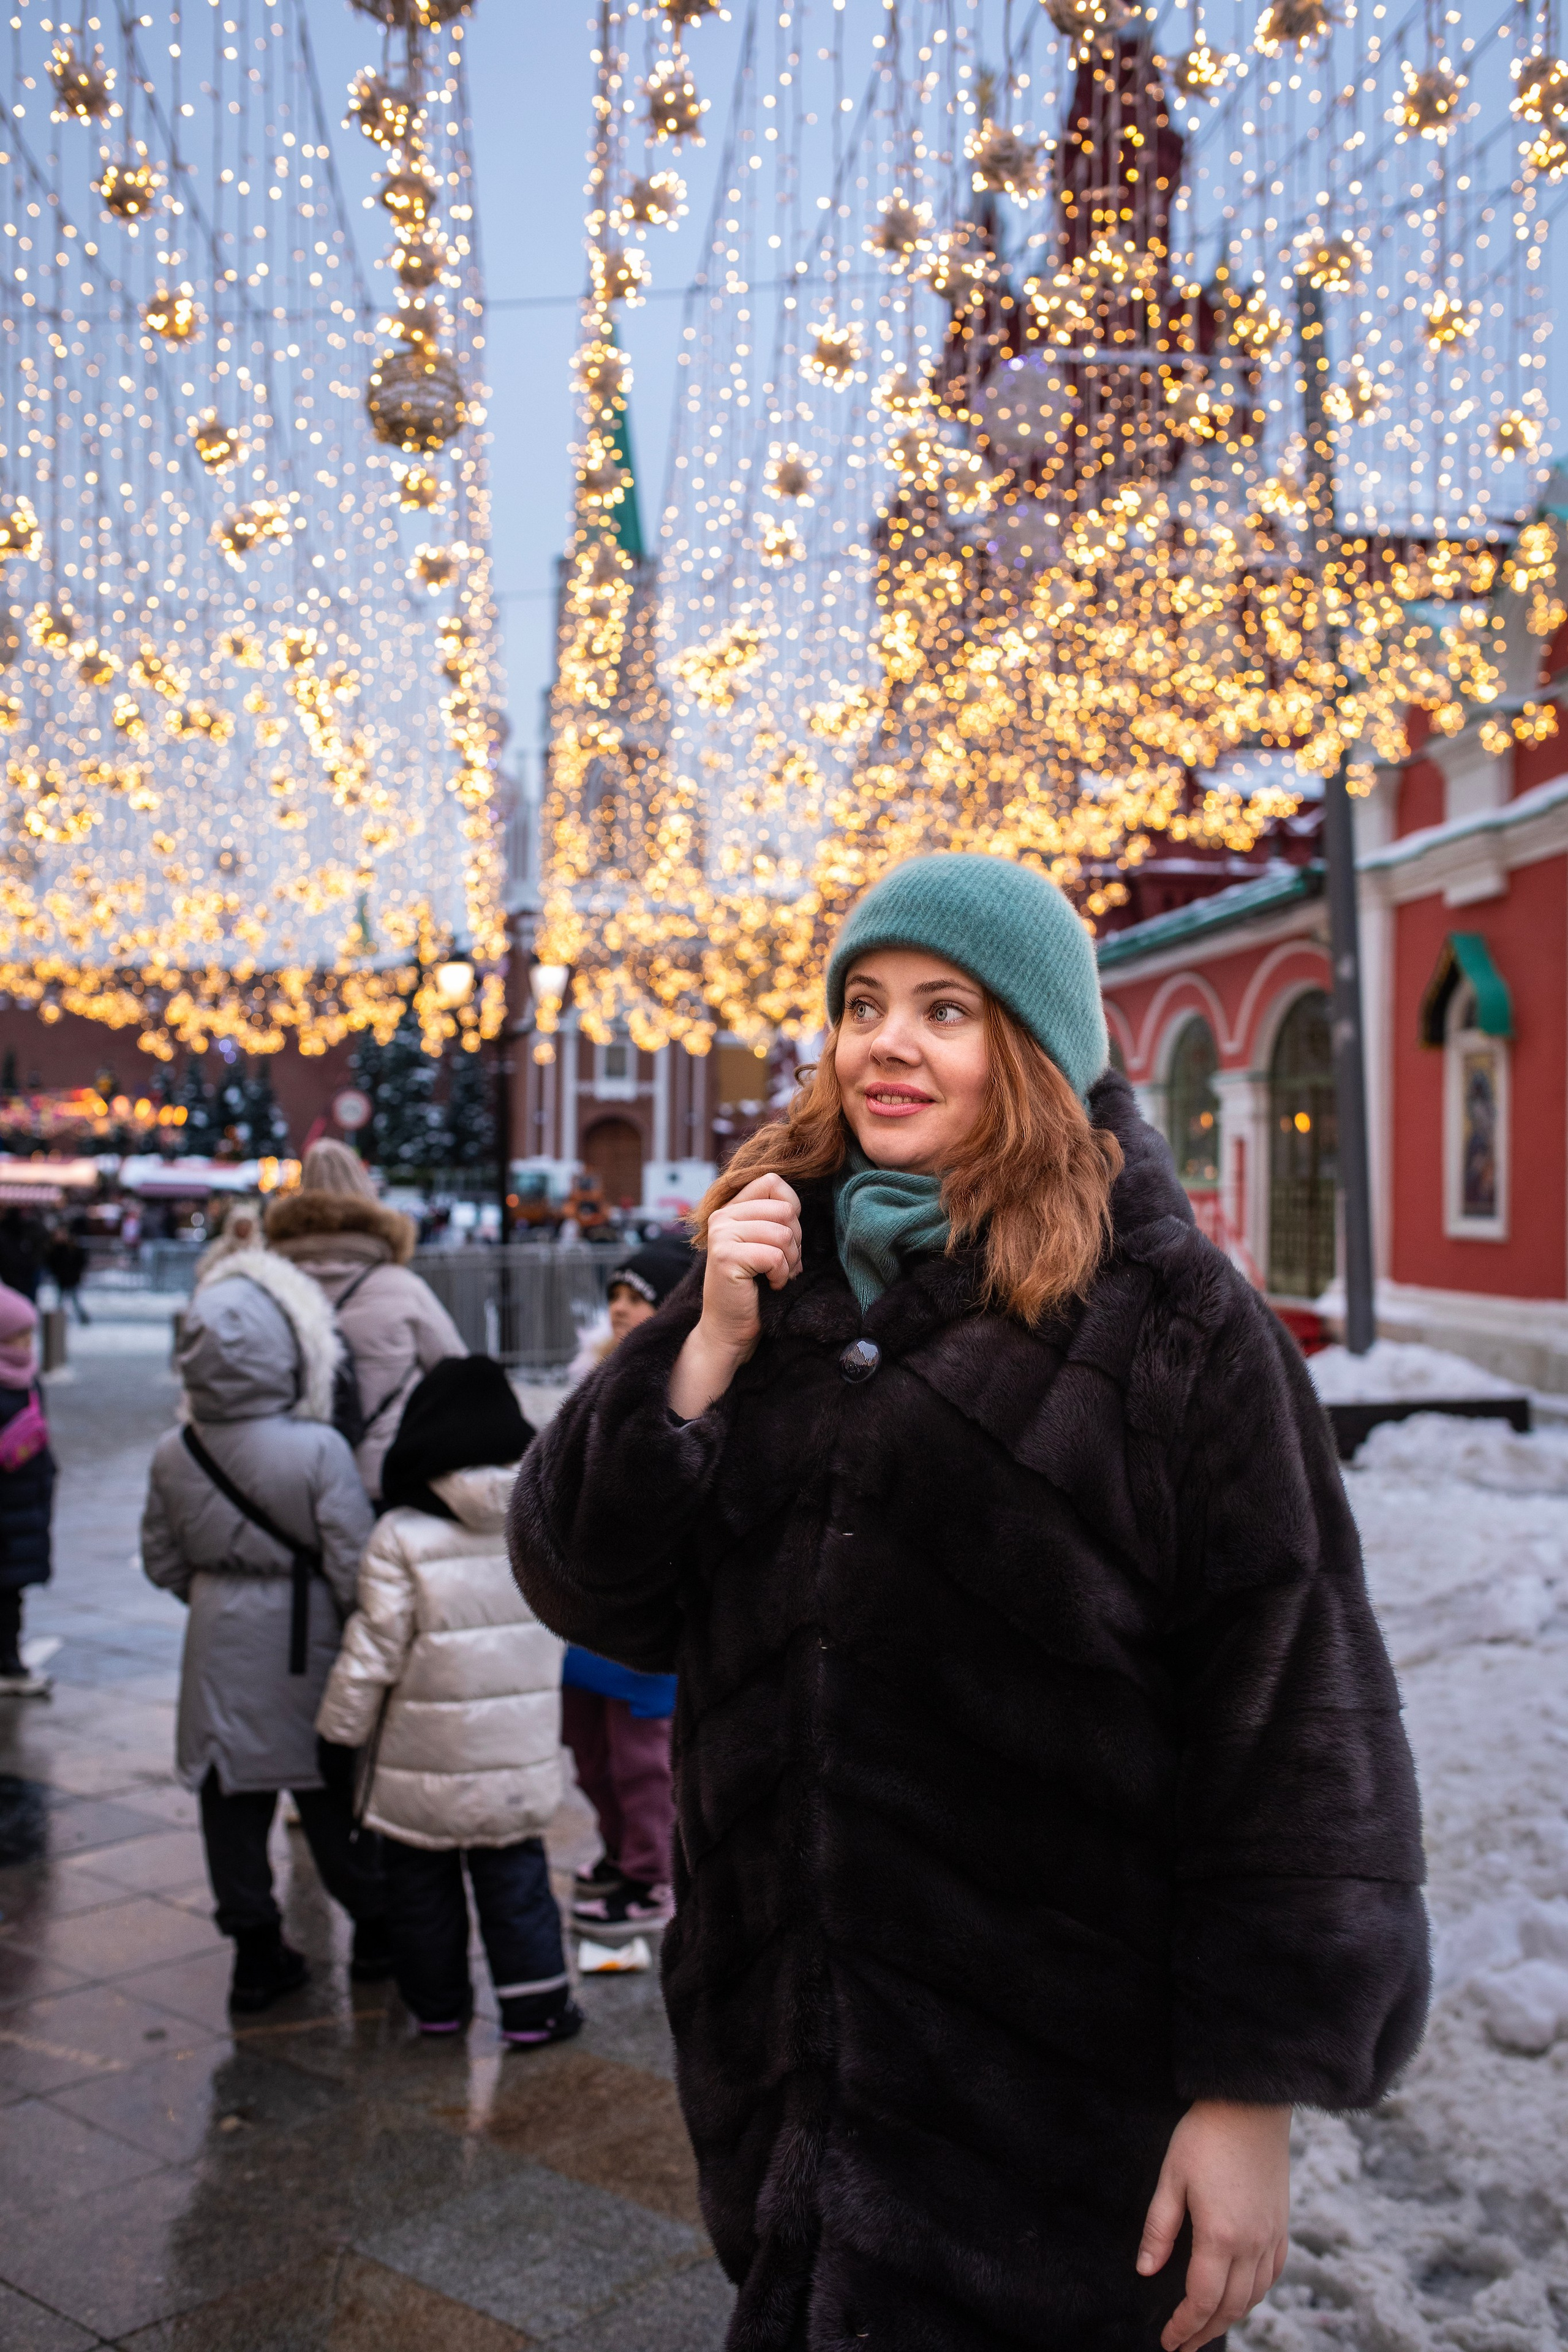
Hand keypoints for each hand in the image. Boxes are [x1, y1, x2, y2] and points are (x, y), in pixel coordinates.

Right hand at [668, 1174, 801, 1418]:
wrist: (728, 1330)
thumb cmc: (753, 1289)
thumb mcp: (763, 1244)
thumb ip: (772, 1218)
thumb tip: (796, 1205)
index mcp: (730, 1209)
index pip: (772, 1182)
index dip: (791, 1208)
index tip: (785, 1239)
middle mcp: (721, 1217)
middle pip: (784, 1209)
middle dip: (795, 1242)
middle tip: (783, 1265)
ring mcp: (721, 1236)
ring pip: (783, 1233)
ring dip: (789, 1261)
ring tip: (777, 1276)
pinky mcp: (726, 1257)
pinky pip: (775, 1256)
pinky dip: (781, 1275)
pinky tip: (769, 1285)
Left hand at [1137, 2101, 1290, 2351]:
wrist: (1250, 2105)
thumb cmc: (1204, 2136)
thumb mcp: (1171, 2179)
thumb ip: (1159, 2229)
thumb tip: (1145, 2271)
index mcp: (1220, 2236)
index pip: (1201, 2300)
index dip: (1183, 2326)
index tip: (1167, 2342)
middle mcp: (1252, 2244)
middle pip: (1230, 2306)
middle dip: (1204, 2331)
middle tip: (1183, 2346)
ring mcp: (1271, 2235)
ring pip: (1254, 2295)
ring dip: (1230, 2318)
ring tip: (1207, 2328)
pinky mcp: (1282, 2223)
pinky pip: (1273, 2273)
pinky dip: (1256, 2294)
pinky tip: (1243, 2296)